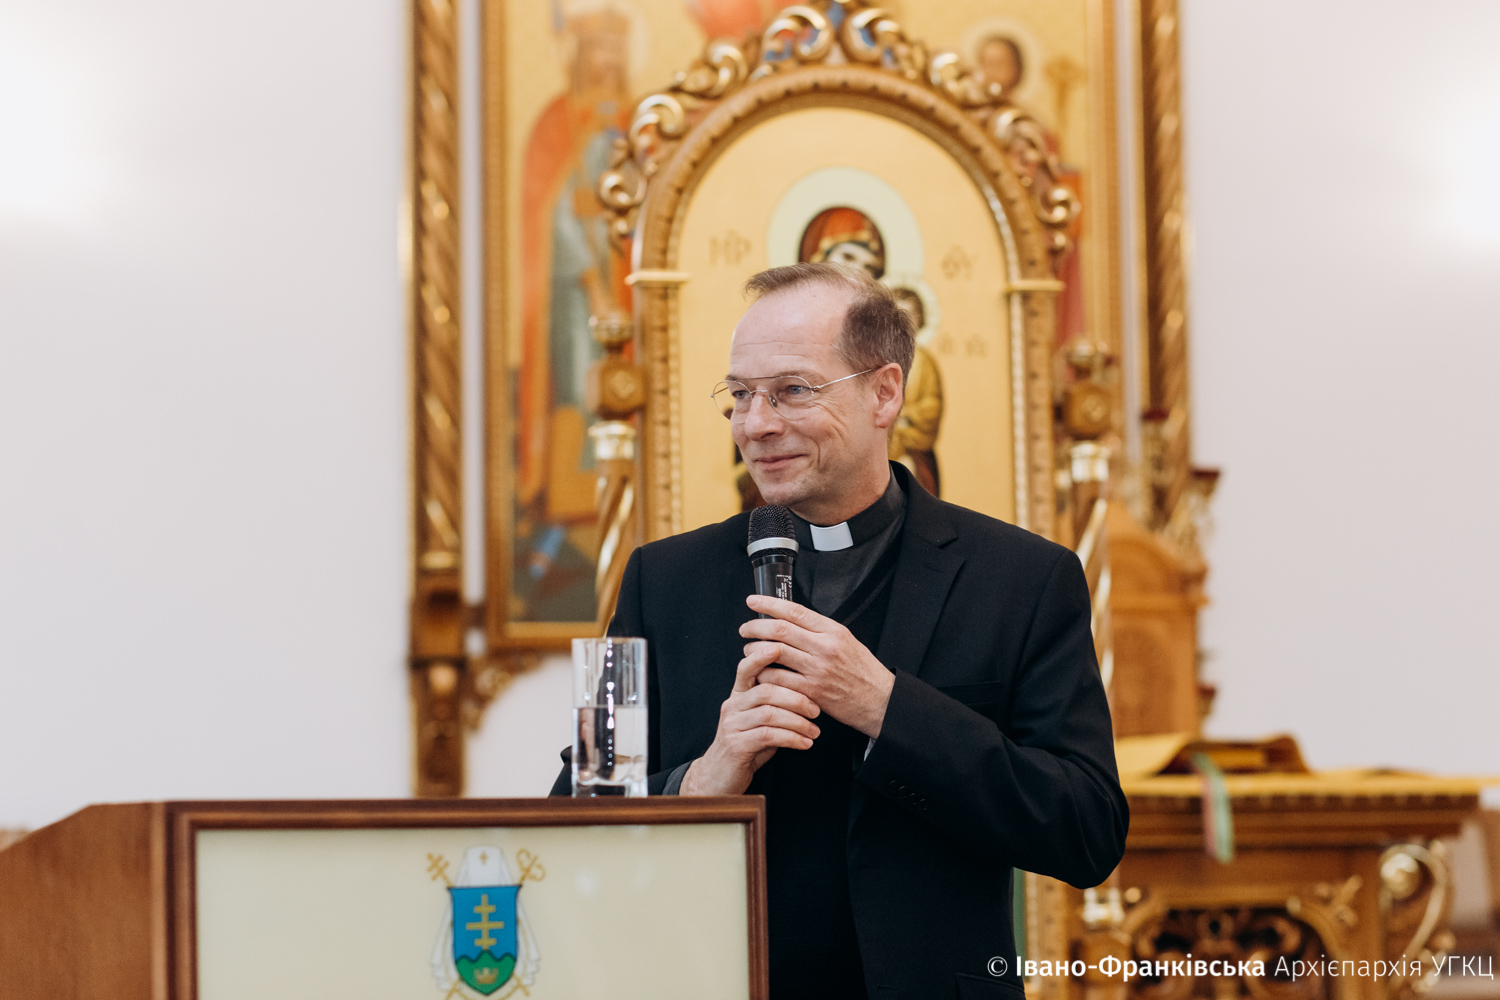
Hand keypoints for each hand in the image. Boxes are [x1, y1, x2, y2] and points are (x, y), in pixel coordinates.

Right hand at [679, 641, 821, 795]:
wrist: (719, 778)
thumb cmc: (746, 746)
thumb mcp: (759, 720)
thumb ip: (774, 703)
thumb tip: (806, 690)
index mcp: (738, 695)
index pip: (746, 668)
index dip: (761, 656)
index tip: (780, 646)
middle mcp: (732, 706)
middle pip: (766, 690)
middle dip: (796, 698)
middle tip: (816, 709)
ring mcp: (732, 725)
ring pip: (769, 713)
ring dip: (797, 721)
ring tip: (814, 731)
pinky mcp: (736, 745)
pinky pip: (768, 736)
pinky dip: (791, 738)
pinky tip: (804, 743)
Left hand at [738, 595, 894, 738]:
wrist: (879, 700)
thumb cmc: (861, 671)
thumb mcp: (846, 641)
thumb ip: (820, 630)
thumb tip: (791, 619)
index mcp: (833, 631)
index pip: (795, 611)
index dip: (769, 604)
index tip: (753, 601)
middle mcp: (825, 647)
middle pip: (780, 630)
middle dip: (756, 627)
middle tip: (745, 628)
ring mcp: (818, 670)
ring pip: (775, 653)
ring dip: (755, 651)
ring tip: (748, 650)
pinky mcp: (812, 691)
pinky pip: (779, 679)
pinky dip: (764, 673)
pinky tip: (759, 672)